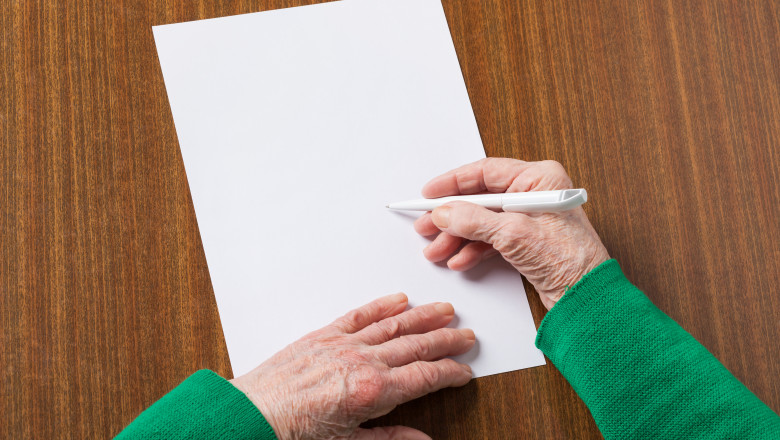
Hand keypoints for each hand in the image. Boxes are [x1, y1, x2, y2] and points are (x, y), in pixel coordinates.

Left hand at [230, 293, 474, 439]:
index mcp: (372, 391)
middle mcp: (362, 361)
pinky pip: (359, 314)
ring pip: (394, 325)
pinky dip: (381, 305)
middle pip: (416, 346)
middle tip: (467, 335)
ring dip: (423, 316)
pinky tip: (398, 299)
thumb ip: (390, 439)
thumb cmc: (294, 433)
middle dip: (446, 340)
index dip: (450, 372)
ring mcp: (343, 344)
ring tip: (444, 310)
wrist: (252, 416)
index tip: (464, 370)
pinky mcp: (323, 334)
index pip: (425, 377)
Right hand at [414, 158, 609, 308]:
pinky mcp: (528, 241)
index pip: (486, 172)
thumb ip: (473, 220)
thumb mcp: (513, 234)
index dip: (453, 183)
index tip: (429, 193)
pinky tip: (459, 259)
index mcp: (539, 178)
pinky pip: (492, 239)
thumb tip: (444, 212)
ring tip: (437, 250)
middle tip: (426, 226)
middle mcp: (535, 194)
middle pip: (480, 199)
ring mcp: (530, 218)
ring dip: (458, 237)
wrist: (588, 297)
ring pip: (483, 221)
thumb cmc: (569, 260)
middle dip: (452, 216)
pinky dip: (473, 249)